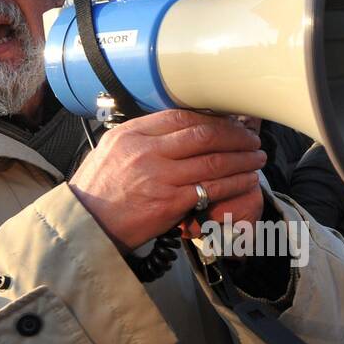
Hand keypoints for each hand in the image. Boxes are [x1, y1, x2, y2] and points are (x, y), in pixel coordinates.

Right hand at [67, 110, 265, 252]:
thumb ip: (142, 137)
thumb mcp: (112, 150)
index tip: (230, 121)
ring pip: (212, 161)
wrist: (87, 226)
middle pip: (202, 135)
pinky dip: (233, 183)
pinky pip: (210, 188)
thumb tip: (174, 128)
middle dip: (234, 135)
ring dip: (241, 159)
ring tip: (256, 157)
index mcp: (132, 134)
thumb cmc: (98, 190)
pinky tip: (246, 180)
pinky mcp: (170, 203)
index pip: (181, 117)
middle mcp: (147, 151)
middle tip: (252, 138)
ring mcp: (160, 177)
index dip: (213, 118)